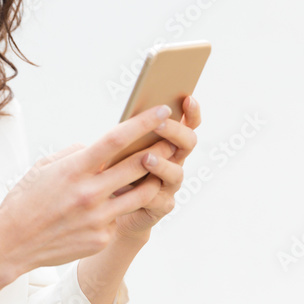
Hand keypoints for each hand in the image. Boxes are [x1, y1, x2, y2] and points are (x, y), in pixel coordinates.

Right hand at [0, 104, 174, 276]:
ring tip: (155, 173)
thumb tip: (97, 147)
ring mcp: (98, 218)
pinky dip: (120, 209)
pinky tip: (110, 208)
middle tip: (172, 140)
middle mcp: (90, 192)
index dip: (143, 123)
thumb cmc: (26, 200)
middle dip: (160, 150)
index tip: (161, 111)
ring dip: (152, 180)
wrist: (12, 243)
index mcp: (74, 169)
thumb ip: (75, 154)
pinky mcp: (102, 238)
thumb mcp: (44, 167)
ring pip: (141, 194)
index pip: (116, 140)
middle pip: (138, 165)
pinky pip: (120, 218)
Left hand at [114, 95, 201, 238]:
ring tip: (145, 158)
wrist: (112, 205)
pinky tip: (132, 188)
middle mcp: (175, 160)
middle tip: (158, 124)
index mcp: (168, 141)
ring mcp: (170, 183)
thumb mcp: (119, 145)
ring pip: (176, 172)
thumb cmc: (115, 167)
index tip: (188, 98)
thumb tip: (128, 113)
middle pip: (187, 143)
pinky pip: (160, 199)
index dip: (192, 112)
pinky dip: (147, 193)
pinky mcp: (162, 205)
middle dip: (174, 131)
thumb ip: (128, 131)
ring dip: (161, 164)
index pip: (187, 123)